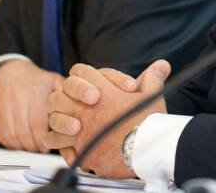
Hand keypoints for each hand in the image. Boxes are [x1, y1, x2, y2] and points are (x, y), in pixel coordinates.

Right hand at [0, 59, 62, 151]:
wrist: (12, 72)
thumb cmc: (37, 79)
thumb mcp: (55, 81)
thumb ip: (67, 94)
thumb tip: (80, 108)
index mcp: (35, 92)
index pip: (37, 123)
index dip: (42, 138)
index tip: (48, 146)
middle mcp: (18, 99)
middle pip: (24, 132)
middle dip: (33, 145)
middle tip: (41, 148)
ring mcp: (5, 106)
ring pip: (12, 135)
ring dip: (22, 146)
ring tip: (32, 147)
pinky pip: (1, 134)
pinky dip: (10, 143)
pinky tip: (19, 143)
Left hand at [44, 59, 169, 177]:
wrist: (143, 149)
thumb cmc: (147, 122)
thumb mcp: (152, 95)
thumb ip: (152, 78)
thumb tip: (161, 66)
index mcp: (102, 91)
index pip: (81, 72)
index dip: (82, 76)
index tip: (88, 84)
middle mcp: (86, 108)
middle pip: (61, 94)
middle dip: (64, 96)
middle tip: (73, 103)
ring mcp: (80, 128)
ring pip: (55, 118)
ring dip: (59, 119)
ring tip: (67, 122)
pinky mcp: (78, 147)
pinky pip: (56, 141)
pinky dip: (59, 142)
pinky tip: (66, 144)